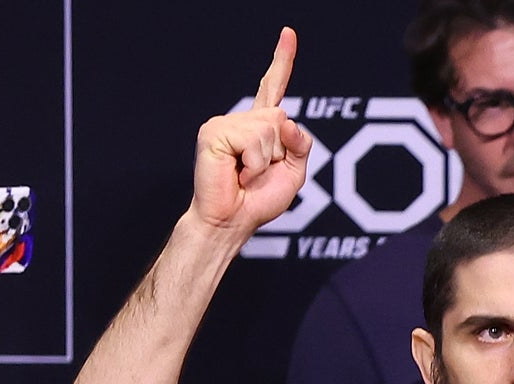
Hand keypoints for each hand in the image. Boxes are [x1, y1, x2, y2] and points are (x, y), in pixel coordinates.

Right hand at [190, 27, 311, 232]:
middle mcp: (242, 120)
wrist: (233, 220)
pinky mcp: (213, 132)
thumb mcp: (294, 172)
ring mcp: (225, 124)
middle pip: (281, 117)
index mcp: (261, 127)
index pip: (273, 87)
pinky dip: (253, 163)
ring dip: (266, 160)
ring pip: (269, 127)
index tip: (288, 34)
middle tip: (258, 172)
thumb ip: (301, 145)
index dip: (282, 60)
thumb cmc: (258, 200)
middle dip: (280, 151)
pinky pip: (252, 139)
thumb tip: (287, 122)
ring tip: (247, 174)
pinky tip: (238, 173)